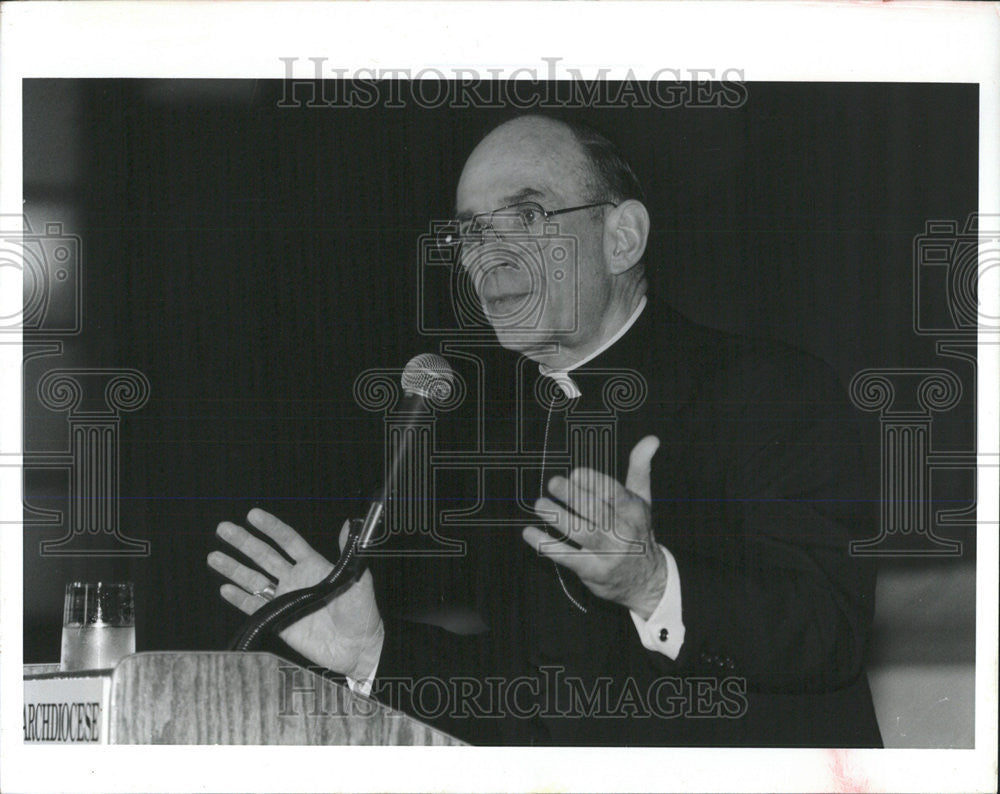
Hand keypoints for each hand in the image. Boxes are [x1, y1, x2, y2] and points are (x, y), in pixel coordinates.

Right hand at [207, 508, 382, 680]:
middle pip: (264, 556)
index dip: (271, 527)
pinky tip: (225, 589)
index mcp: (314, 565)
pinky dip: (239, 599)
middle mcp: (296, 579)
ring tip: (214, 556)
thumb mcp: (358, 578)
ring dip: (234, 568)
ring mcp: (286, 599)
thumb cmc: (361, 612)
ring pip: (254, 579)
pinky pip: (255, 607)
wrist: (357, 647)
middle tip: (223, 528)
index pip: (287, 541)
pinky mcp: (279, 621)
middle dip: (243, 542)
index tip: (253, 515)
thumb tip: (347, 524)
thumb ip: (348, 553)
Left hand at [523, 435, 667, 618]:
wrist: (647, 581)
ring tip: (540, 504)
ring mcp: (608, 553)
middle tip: (553, 483)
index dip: (595, 483)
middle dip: (573, 496)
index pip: (614, 494)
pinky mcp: (593, 571)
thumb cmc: (638, 531)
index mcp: (634, 511)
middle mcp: (623, 532)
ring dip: (557, 517)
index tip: (577, 473)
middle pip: (596, 511)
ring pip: (580, 532)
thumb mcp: (642, 500)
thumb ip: (640, 468)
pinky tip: (529, 533)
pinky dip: (546, 545)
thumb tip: (651, 439)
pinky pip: (566, 556)